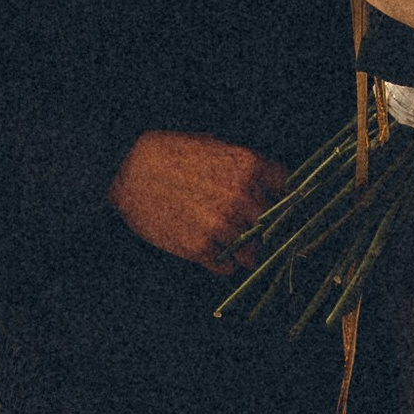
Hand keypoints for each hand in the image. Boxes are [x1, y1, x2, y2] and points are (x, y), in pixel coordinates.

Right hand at [110, 129, 288, 274]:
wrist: (127, 169)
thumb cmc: (169, 153)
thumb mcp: (214, 146)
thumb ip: (244, 169)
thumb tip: (267, 187)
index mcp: (249, 166)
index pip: (287, 189)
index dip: (281, 198)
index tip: (276, 205)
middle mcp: (242, 197)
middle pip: (272, 225)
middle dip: (262, 228)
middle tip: (248, 228)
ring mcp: (222, 225)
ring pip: (253, 253)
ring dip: (245, 250)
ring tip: (228, 242)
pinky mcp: (200, 248)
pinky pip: (227, 267)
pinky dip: (223, 262)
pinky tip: (211, 250)